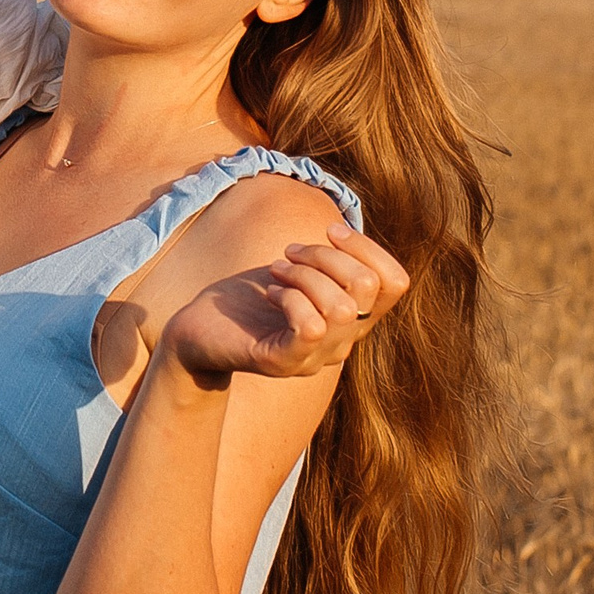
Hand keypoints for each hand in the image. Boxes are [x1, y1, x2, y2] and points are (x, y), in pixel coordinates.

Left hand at [159, 223, 409, 385]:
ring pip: (341, 307)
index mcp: (351, 319)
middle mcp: (341, 343)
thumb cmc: (249, 297)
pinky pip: (310, 327)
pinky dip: (291, 298)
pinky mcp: (283, 364)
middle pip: (367, 287)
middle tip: (289, 253)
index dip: (369, 247)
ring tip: (276, 271)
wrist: (198, 331)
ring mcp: (314, 358)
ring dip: (305, 275)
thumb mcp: (297, 272)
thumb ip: (330, 263)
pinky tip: (271, 292)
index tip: (330, 230)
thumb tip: (345, 229)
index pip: (396, 283)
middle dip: (326, 255)